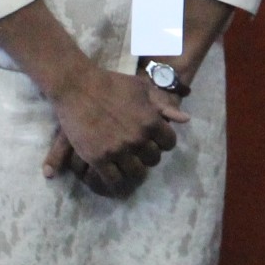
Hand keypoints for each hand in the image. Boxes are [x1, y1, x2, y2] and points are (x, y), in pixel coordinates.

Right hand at [42, 68, 188, 196]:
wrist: (78, 86)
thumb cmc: (112, 84)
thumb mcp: (143, 89)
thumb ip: (164, 106)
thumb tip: (186, 120)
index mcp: (151, 121)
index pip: (169, 143)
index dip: (163, 142)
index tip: (155, 141)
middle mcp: (137, 138)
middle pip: (153, 159)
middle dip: (148, 156)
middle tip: (139, 153)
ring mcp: (117, 150)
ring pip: (136, 172)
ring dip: (133, 169)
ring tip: (127, 164)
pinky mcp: (98, 158)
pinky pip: (113, 179)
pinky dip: (116, 181)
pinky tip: (113, 175)